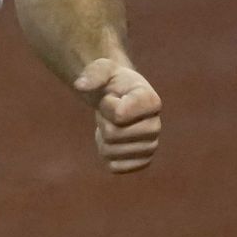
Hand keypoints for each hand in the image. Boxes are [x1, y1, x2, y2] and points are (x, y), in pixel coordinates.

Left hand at [72, 58, 161, 173]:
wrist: (118, 98)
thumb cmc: (112, 82)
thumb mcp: (103, 69)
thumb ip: (93, 73)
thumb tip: (80, 85)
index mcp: (152, 101)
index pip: (118, 114)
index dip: (106, 104)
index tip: (112, 97)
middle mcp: (156, 126)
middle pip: (113, 134)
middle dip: (103, 121)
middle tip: (109, 112)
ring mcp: (151, 146)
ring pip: (111, 151)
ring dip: (103, 137)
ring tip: (112, 124)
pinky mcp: (142, 162)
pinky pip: (113, 166)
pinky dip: (106, 154)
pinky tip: (113, 140)